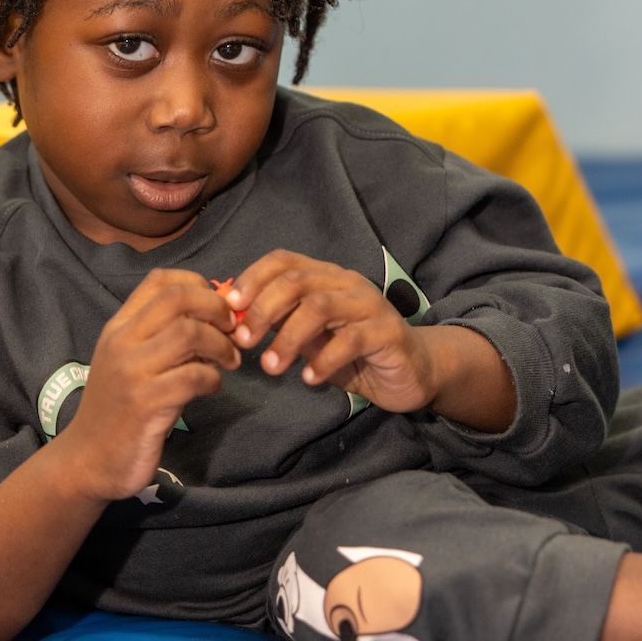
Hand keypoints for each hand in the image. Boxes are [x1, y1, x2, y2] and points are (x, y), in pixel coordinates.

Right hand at [54, 268, 239, 503]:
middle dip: (215, 308)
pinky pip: (193, 376)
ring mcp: (132, 372)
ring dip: (220, 345)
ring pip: (189, 333)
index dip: (197, 284)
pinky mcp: (145, 404)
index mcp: (119, 326)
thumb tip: (217, 315)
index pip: (159, 281)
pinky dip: (213, 378)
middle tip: (232, 329)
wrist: (86, 460)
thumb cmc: (119, 407)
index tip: (216, 306)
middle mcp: (122, 341)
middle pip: (177, 299)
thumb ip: (163, 335)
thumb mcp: (132, 361)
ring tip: (229, 361)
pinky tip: (212, 387)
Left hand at [226, 250, 437, 413]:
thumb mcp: (310, 337)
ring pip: (320, 307)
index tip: (229, 306)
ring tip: (271, 367)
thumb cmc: (352, 352)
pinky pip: (351, 340)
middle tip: (244, 342)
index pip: (283, 261)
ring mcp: (369, 304)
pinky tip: (309, 379)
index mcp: (324, 276)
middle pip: (297, 281)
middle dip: (263, 310)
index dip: (253, 278)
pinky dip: (324, 360)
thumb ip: (280, 324)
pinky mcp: (388, 332)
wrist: (412, 370)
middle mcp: (345, 282)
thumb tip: (235, 319)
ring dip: (288, 337)